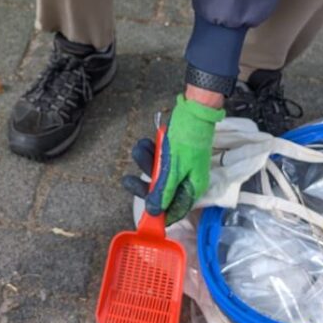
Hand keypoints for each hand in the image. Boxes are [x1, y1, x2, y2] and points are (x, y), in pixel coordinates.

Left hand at [122, 94, 224, 224]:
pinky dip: (150, 152)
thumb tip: (154, 211)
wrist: (195, 108)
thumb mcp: (173, 167)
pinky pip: (158, 159)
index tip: (143, 213)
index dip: (159, 213)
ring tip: (140, 148)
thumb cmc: (189, 138)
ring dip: (145, 161)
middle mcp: (187, 179)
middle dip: (144, 184)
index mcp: (192, 187)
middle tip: (127, 181)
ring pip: (157, 173)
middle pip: (162, 192)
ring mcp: (180, 166)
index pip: (175, 209)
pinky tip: (145, 142)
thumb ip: (163, 190)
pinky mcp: (174, 154)